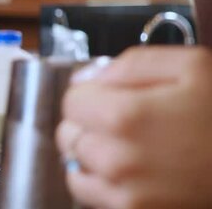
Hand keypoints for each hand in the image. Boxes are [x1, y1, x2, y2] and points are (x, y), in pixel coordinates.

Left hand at [56, 46, 211, 208]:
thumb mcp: (190, 66)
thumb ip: (129, 65)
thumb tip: (87, 78)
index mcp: (124, 117)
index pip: (71, 101)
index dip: (91, 93)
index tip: (110, 95)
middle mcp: (116, 160)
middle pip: (70, 134)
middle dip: (88, 122)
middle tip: (120, 119)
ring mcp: (125, 194)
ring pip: (75, 167)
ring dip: (90, 153)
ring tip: (125, 145)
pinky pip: (91, 195)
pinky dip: (100, 181)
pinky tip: (128, 169)